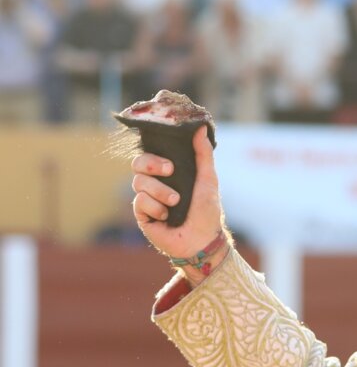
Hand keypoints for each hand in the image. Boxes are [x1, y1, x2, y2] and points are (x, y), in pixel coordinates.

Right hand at [131, 125, 227, 276]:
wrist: (202, 240)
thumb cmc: (207, 211)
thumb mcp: (208, 179)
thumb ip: (203, 154)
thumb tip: (201, 127)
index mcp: (170, 174)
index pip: (151, 154)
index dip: (154, 154)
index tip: (171, 163)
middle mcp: (156, 184)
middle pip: (138, 164)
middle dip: (152, 165)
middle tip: (168, 171)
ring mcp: (147, 199)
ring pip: (138, 182)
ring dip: (160, 191)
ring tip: (175, 202)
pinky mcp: (142, 215)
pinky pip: (139, 202)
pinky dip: (155, 208)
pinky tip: (166, 216)